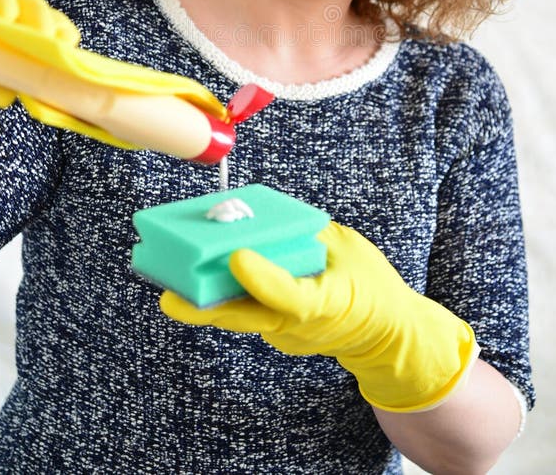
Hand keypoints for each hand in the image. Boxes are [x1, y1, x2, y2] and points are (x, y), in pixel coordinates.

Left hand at [160, 221, 477, 411]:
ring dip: (206, 298)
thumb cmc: (372, 288)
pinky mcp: (275, 331)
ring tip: (169, 277)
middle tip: (169, 295)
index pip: (290, 297)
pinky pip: (246, 309)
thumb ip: (311, 236)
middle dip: (205, 307)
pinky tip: (199, 274)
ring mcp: (285, 335)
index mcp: (327, 303)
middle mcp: (300, 326)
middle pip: (248, 317)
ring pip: (241, 315)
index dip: (262, 279)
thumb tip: (269, 219)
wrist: (386, 337)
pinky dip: (225, 293)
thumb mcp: (350, 251)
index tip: (237, 258)